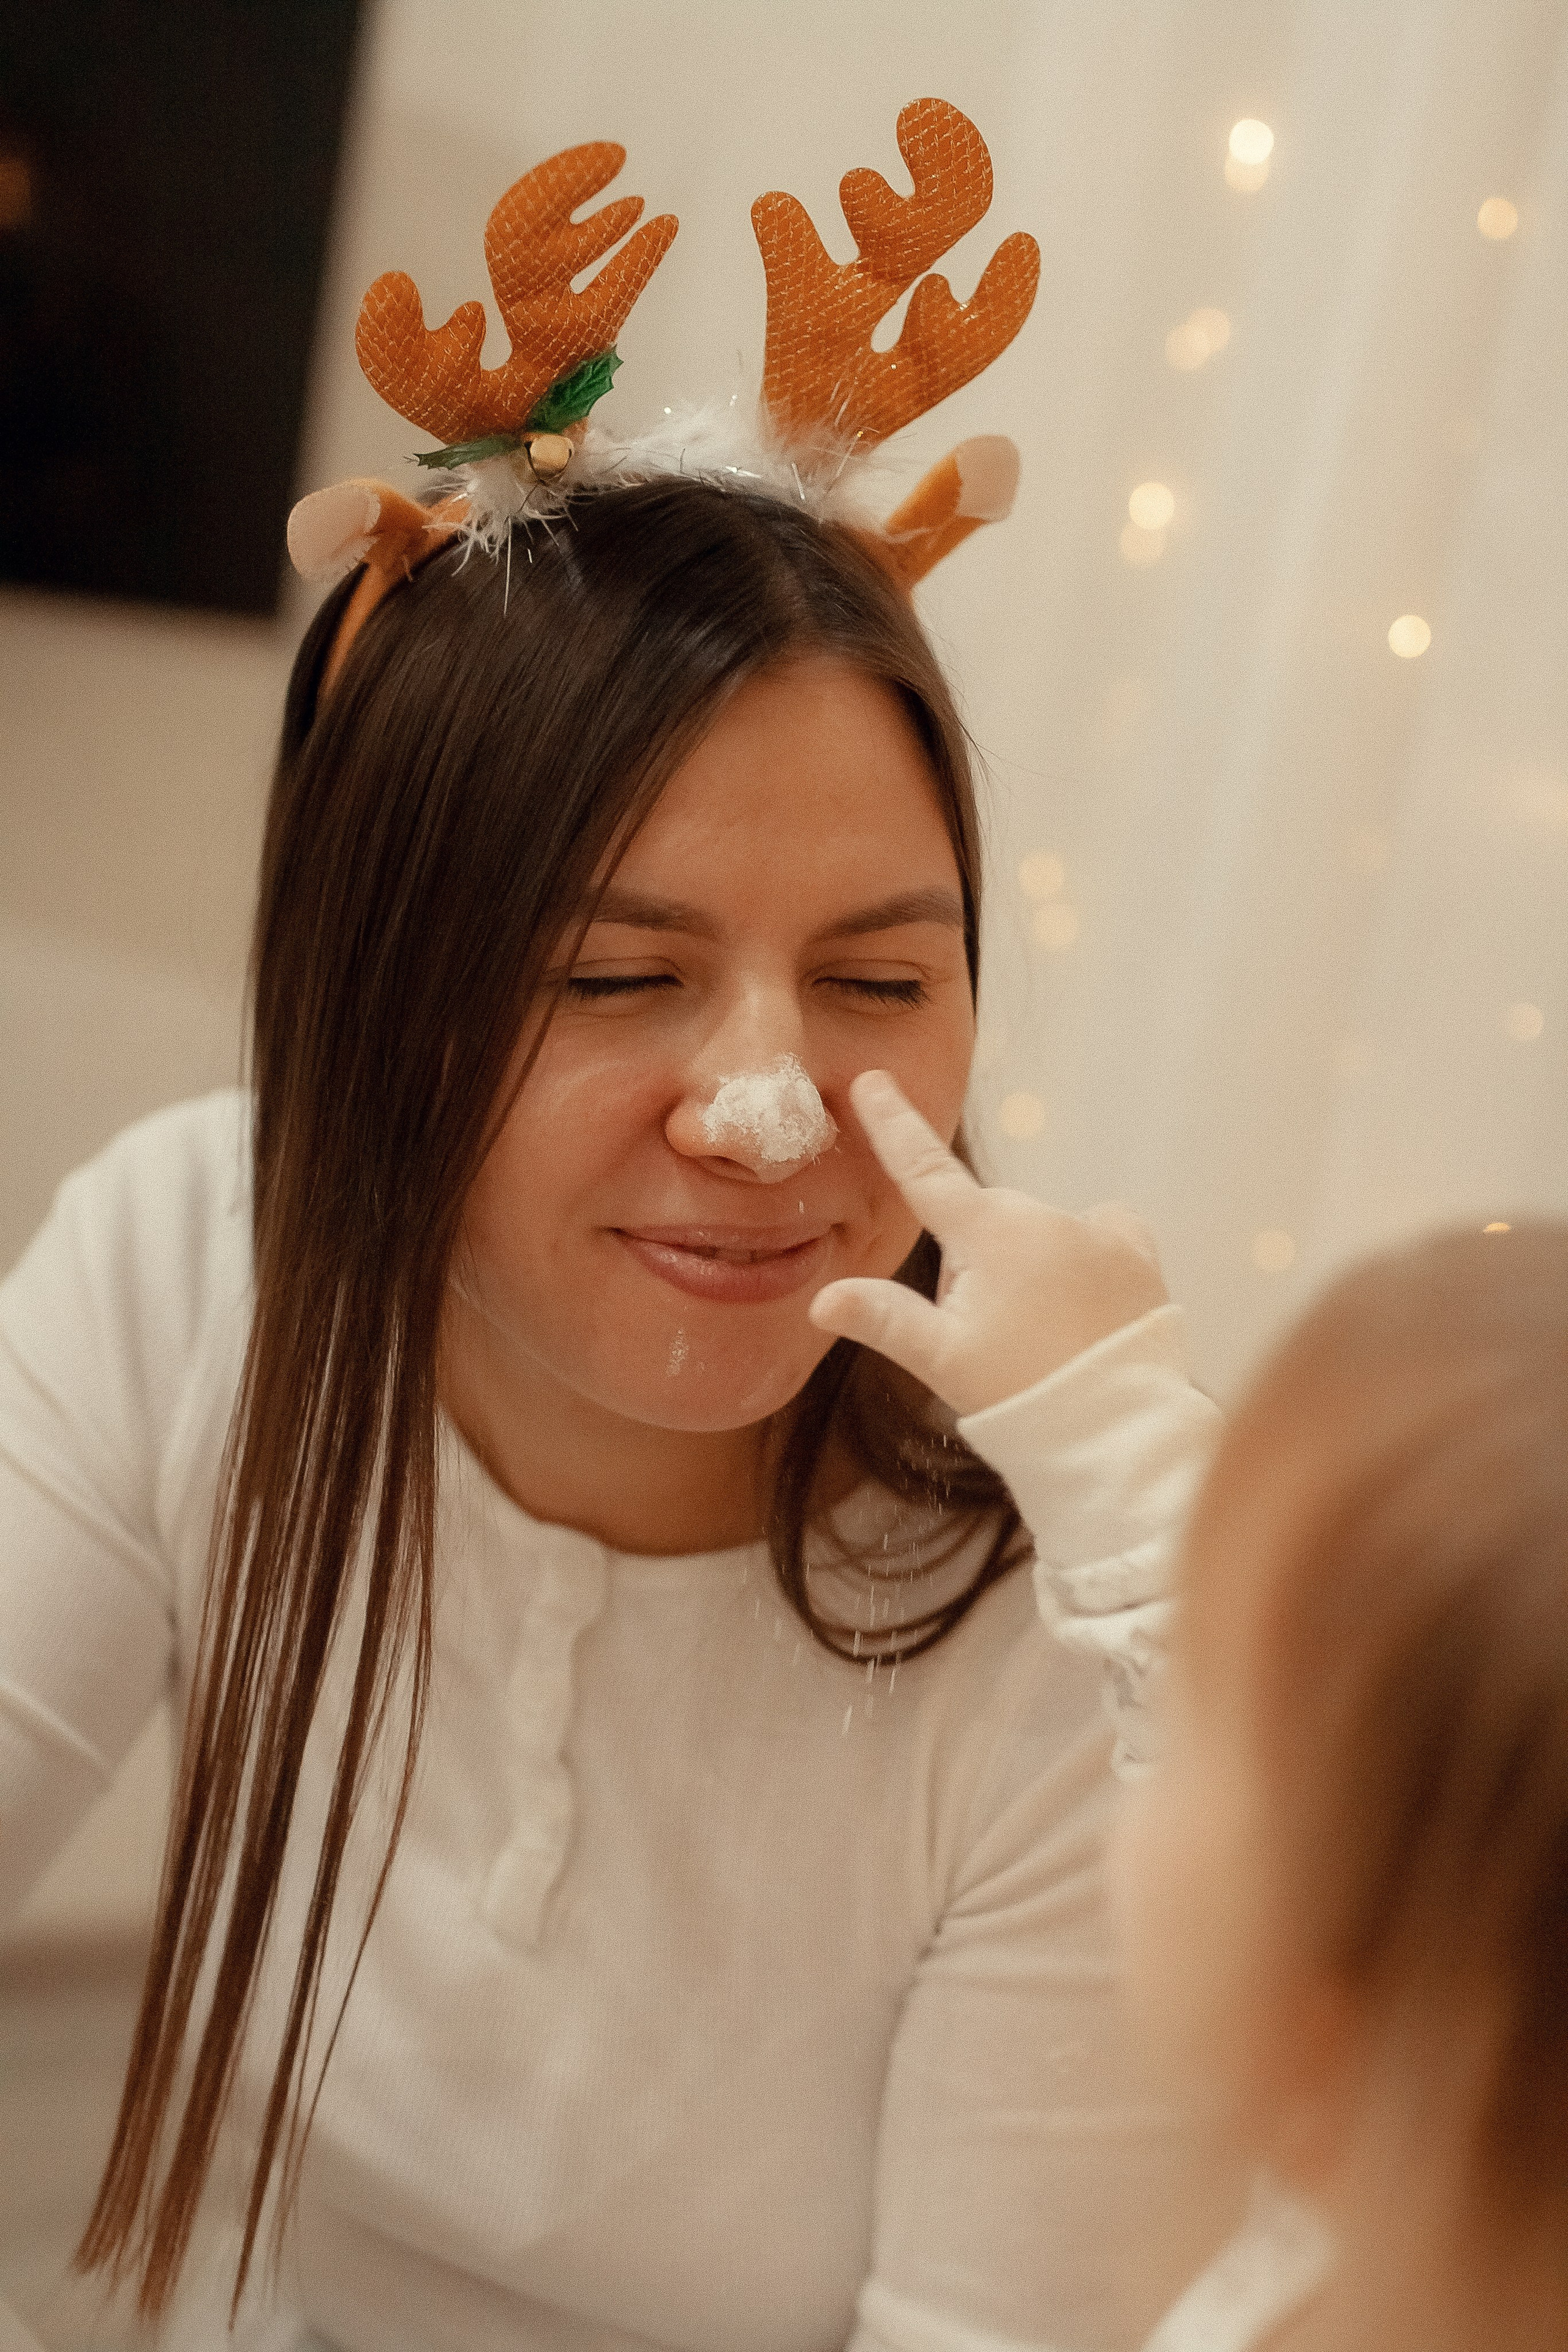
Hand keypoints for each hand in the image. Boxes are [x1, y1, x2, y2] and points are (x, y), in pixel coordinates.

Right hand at [808, 1070, 1167, 1416]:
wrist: (1116, 1428)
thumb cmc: (1019, 1393)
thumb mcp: (942, 1359)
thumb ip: (883, 1319)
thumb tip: (823, 1300)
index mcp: (989, 1232)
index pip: (925, 1171)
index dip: (893, 1124)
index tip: (872, 1078)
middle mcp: (1045, 1215)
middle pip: (987, 1222)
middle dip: (976, 1261)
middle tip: (985, 1331)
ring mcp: (1096, 1229)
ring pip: (1039, 1233)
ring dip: (1031, 1267)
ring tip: (1041, 1336)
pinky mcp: (1137, 1251)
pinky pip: (1099, 1235)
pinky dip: (1085, 1259)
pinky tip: (1085, 1306)